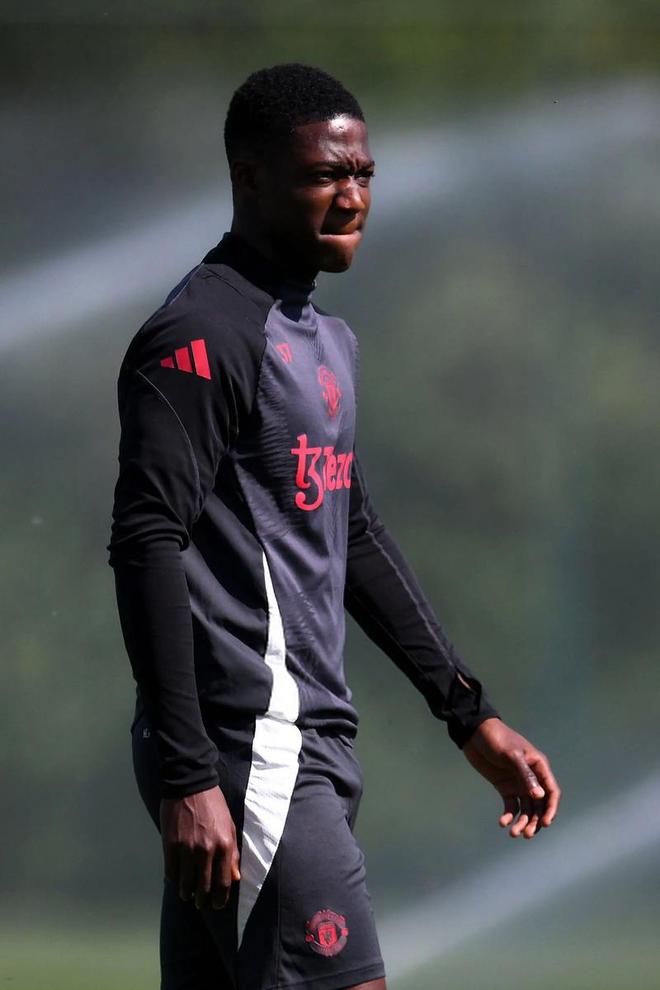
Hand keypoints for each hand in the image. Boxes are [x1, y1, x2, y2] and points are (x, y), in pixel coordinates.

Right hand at [160, 786, 240, 909]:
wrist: (191, 785)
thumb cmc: (214, 805)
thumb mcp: (230, 826)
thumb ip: (232, 853)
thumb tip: (235, 878)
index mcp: (224, 845)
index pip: (223, 882)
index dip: (220, 898)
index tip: (218, 905)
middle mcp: (206, 850)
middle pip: (204, 886)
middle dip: (203, 900)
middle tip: (201, 904)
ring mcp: (187, 848)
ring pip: (186, 883)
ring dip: (186, 893)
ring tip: (187, 895)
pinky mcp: (171, 845)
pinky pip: (171, 871)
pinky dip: (174, 879)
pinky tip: (176, 880)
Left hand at [463, 718, 560, 838]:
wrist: (474, 734)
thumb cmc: (496, 739)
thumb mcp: (511, 755)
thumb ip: (525, 775)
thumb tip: (540, 796)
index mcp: (539, 767)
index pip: (551, 792)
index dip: (551, 809)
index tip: (545, 824)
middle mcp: (532, 778)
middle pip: (540, 805)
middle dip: (535, 821)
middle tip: (526, 834)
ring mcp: (518, 783)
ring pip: (526, 809)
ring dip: (522, 822)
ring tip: (513, 834)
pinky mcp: (505, 788)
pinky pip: (511, 806)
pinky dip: (509, 816)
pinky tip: (502, 823)